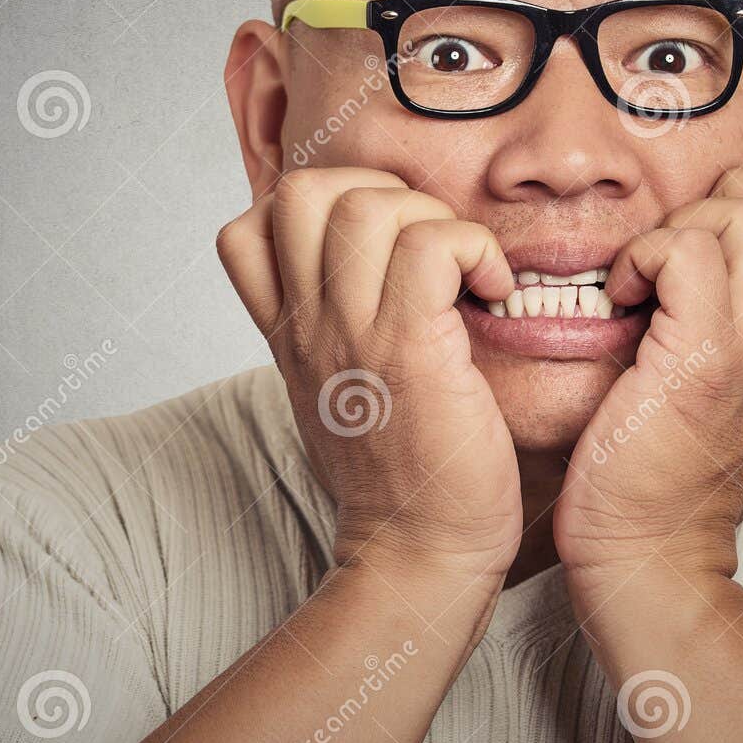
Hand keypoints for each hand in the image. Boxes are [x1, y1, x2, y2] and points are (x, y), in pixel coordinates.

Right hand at [218, 168, 521, 581]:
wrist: (416, 553)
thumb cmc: (398, 476)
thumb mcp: (335, 394)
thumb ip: (334, 331)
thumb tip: (371, 274)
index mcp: (289, 333)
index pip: (249, 224)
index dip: (316, 204)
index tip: (375, 242)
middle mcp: (309, 325)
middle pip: (303, 190)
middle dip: (376, 189)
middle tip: (425, 242)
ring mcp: (354, 334)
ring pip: (369, 207)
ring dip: (432, 219)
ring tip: (463, 270)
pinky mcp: (410, 348)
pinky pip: (433, 245)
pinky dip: (475, 249)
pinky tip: (493, 291)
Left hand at [554, 168, 742, 584]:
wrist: (652, 558)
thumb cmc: (670, 487)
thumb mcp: (738, 411)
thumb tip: (717, 288)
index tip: (720, 252)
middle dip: (739, 198)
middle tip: (681, 247)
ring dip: (689, 224)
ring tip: (651, 274)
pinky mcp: (703, 359)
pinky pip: (687, 252)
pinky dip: (646, 255)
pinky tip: (624, 296)